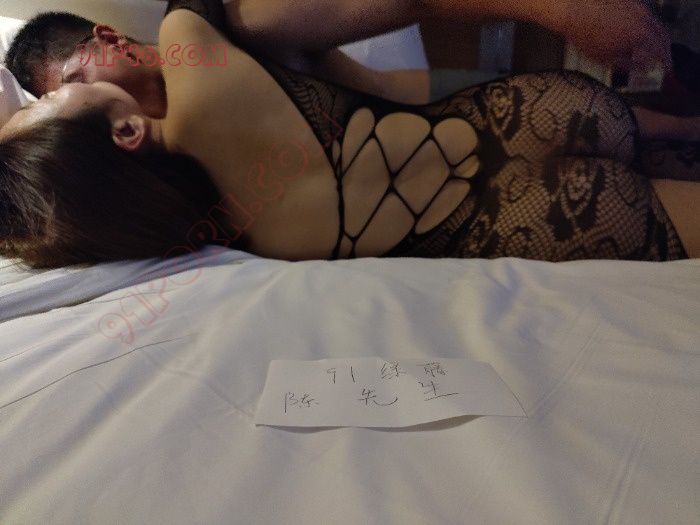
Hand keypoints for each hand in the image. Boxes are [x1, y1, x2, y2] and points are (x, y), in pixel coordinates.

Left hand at [551, 0, 671, 72]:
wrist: (573, 10)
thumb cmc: (585, 33)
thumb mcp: (606, 59)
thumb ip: (628, 65)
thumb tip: (641, 68)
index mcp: (641, 34)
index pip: (662, 51)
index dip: (665, 62)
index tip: (666, 69)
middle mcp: (644, 18)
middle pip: (663, 35)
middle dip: (665, 50)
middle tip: (662, 60)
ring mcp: (638, 7)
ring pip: (656, 24)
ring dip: (657, 38)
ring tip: (650, 50)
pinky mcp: (630, 2)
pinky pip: (646, 16)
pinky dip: (647, 27)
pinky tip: (638, 35)